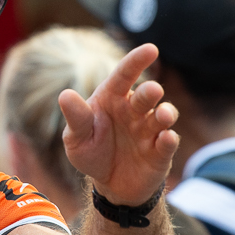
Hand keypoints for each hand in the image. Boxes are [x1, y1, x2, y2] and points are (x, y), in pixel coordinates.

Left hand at [59, 43, 177, 207]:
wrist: (109, 184)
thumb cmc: (92, 152)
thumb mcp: (77, 138)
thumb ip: (76, 118)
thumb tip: (65, 95)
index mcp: (113, 99)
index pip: (124, 75)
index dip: (137, 61)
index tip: (151, 49)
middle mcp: (134, 111)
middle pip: (146, 95)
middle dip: (151, 92)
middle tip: (152, 91)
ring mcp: (149, 131)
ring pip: (163, 116)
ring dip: (165, 114)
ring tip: (163, 115)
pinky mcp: (161, 152)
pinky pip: (168, 143)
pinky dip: (169, 140)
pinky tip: (166, 138)